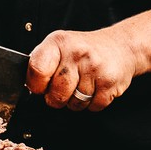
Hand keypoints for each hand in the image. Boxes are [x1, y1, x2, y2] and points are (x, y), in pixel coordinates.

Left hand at [24, 30, 140, 111]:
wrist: (120, 46)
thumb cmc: (84, 50)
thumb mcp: (59, 46)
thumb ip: (42, 64)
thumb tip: (30, 88)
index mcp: (58, 42)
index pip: (37, 70)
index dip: (36, 86)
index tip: (40, 87)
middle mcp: (76, 53)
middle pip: (57, 93)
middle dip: (57, 98)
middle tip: (64, 88)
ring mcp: (94, 67)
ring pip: (75, 104)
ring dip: (76, 102)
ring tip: (82, 85)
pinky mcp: (109, 82)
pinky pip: (93, 107)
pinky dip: (92, 104)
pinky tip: (95, 88)